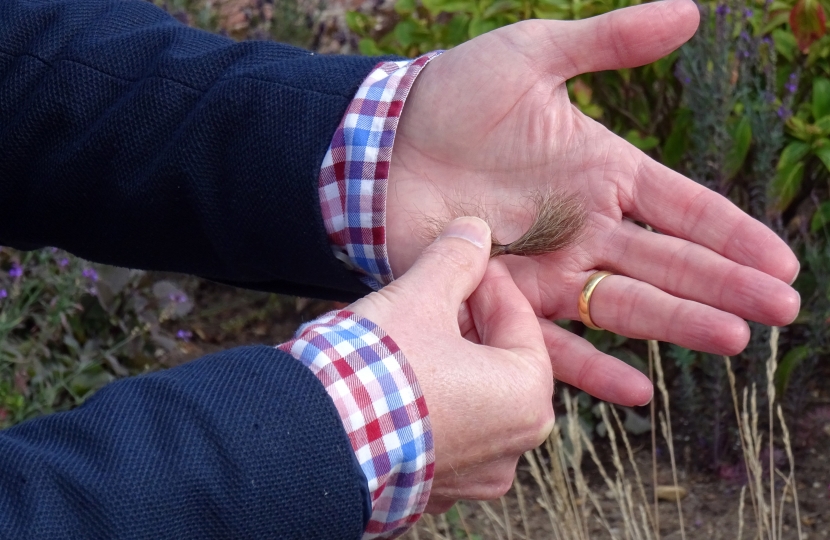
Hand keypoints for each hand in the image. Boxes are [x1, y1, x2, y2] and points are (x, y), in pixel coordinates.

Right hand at [349, 217, 553, 512]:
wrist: (310, 442)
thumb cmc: (376, 370)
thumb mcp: (419, 298)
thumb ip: (455, 259)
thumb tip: (476, 231)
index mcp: (526, 399)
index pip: (520, 322)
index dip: (488, 282)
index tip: (465, 260)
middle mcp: (511, 447)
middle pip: (499, 362)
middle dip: (470, 322)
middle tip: (437, 293)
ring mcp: (474, 476)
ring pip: (474, 397)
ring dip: (451, 361)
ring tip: (414, 332)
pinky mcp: (435, 488)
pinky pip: (446, 431)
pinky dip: (432, 402)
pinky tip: (399, 379)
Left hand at [385, 0, 799, 407]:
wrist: (379, 141)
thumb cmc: (452, 95)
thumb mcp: (531, 55)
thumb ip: (607, 42)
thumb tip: (690, 12)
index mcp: (601, 173)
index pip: (683, 209)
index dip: (733, 235)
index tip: (783, 263)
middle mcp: (584, 227)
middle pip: (668, 263)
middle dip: (725, 286)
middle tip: (781, 312)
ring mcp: (545, 266)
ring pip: (625, 303)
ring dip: (678, 323)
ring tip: (733, 340)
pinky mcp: (501, 297)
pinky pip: (552, 340)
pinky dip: (591, 367)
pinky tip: (636, 392)